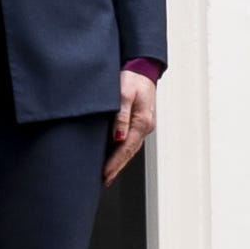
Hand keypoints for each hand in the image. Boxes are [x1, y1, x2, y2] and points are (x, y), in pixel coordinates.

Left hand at [104, 69, 156, 183]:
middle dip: (116, 168)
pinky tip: (114, 157)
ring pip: (130, 149)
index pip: (126, 149)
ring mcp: (143, 125)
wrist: (142, 68)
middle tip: (104, 180)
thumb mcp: (124, 94)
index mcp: (142, 122)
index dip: (115, 163)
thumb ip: (121, 115)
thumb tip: (118, 137)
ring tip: (107, 174)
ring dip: (119, 162)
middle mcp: (145, 126)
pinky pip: (130, 141)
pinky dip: (122, 152)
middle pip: (129, 153)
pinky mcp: (139, 122)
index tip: (104, 174)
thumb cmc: (132, 78)